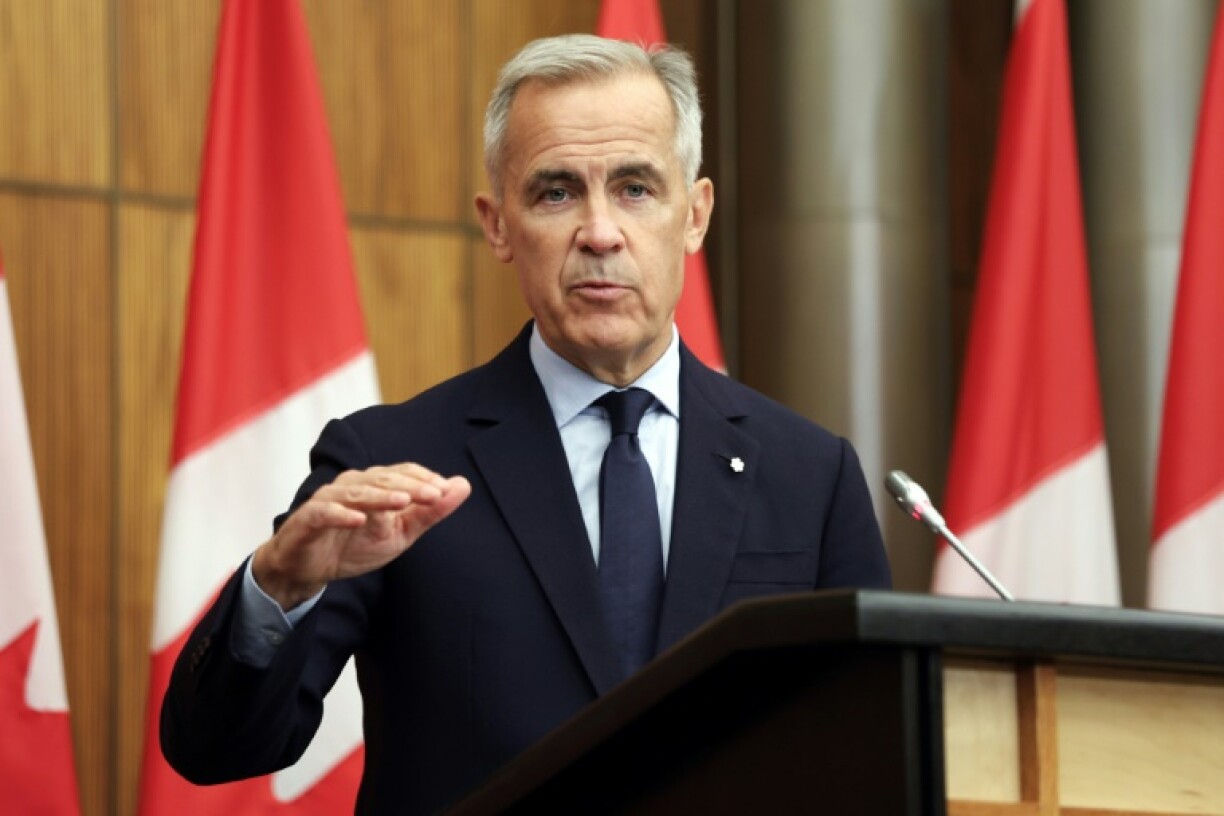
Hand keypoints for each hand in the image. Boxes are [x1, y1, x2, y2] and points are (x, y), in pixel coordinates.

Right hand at [252, 463, 471, 609]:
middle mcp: (351, 484)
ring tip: (403, 501)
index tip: (445, 491)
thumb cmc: (354, 545)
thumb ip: (429, 512)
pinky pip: (323, 512)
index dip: (423, 478)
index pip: (402, 473)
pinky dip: (340, 514)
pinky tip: (358, 520)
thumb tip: (463, 486)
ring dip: (380, 496)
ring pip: (356, 492)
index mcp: (374, 484)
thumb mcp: (400, 534)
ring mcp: (328, 499)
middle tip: (434, 495)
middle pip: (382, 479)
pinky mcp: (307, 518)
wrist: (310, 569)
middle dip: (410, 486)